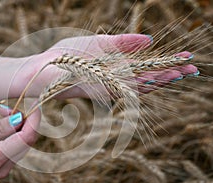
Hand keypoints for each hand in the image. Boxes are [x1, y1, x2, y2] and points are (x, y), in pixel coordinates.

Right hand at [0, 106, 39, 182]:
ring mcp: (1, 170)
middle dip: (24, 120)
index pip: (26, 137)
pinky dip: (11, 134)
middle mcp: (2, 168)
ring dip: (17, 126)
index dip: (34, 119)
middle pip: (26, 141)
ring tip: (1, 113)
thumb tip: (20, 118)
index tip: (34, 102)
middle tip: (7, 107)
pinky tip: (0, 125)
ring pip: (21, 144)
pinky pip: (13, 148)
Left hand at [36, 34, 198, 96]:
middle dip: (168, 74)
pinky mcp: (95, 90)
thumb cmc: (67, 56)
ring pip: (137, 86)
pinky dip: (137, 84)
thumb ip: (123, 42)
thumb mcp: (99, 43)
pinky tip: (154, 78)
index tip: (184, 58)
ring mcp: (105, 87)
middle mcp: (113, 81)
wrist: (43, 67)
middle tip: (192, 68)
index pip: (145, 68)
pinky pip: (119, 88)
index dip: (164, 64)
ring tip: (179, 72)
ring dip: (158, 79)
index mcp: (115, 70)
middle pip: (146, 79)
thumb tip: (149, 39)